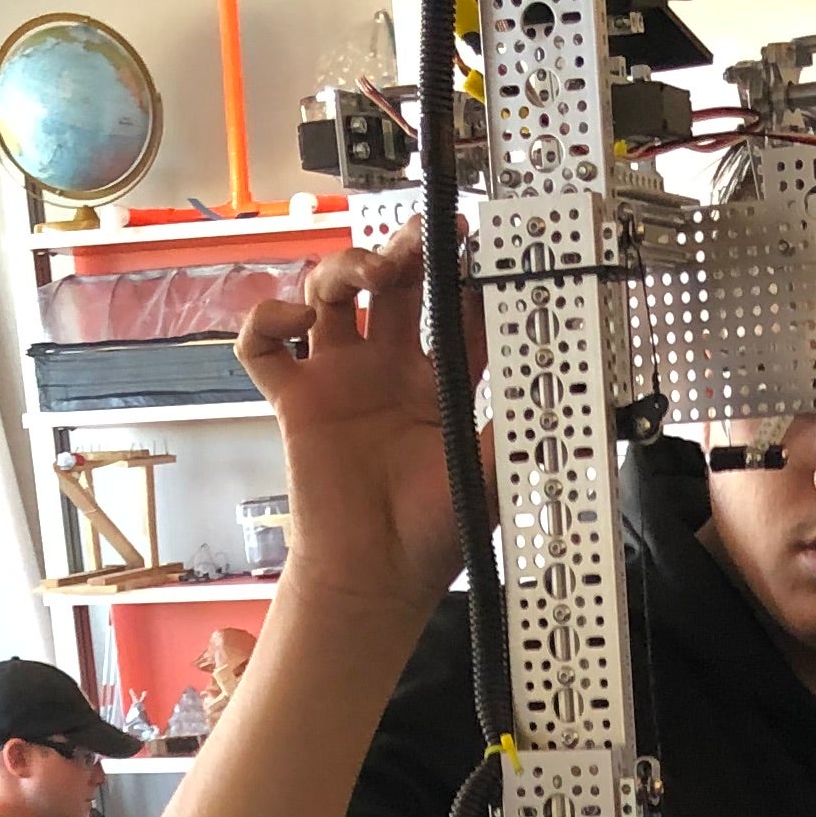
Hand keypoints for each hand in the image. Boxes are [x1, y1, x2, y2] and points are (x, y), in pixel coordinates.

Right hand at [232, 222, 482, 628]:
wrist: (379, 577)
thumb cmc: (434, 532)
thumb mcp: (490, 472)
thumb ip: (513, 424)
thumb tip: (551, 384)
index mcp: (439, 380)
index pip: (452, 307)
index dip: (463, 275)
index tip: (475, 248)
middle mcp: (387, 369)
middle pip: (391, 282)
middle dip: (405, 249)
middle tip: (422, 239)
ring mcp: (338, 379)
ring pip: (329, 293)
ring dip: (344, 266)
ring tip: (371, 273)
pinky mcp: (294, 401)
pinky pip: (264, 346)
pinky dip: (269, 319)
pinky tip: (297, 320)